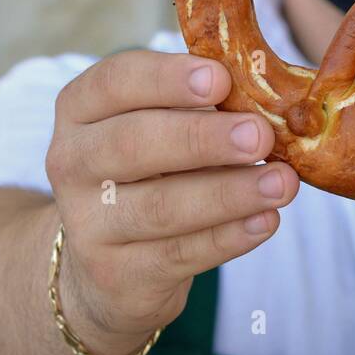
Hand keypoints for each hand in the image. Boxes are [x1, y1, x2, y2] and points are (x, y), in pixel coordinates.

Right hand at [44, 50, 297, 354]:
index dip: (167, 78)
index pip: (114, 82)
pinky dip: (228, 237)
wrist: (110, 266)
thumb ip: (200, 108)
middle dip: (202, 138)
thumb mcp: (161, 129)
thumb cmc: (150, 173)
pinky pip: (178, 254)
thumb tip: (268, 96)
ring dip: (229, 193)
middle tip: (260, 134)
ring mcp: (87, 224)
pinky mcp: (116, 275)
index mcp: (81, 110)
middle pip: (132, 143)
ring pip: (160, 207)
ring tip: (282, 183)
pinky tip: (266, 220)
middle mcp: (72, 163)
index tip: (221, 79)